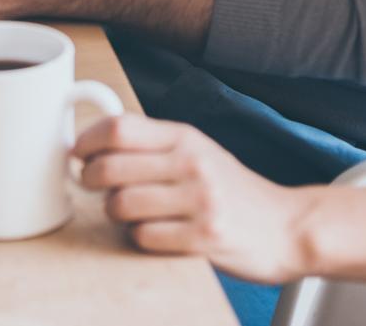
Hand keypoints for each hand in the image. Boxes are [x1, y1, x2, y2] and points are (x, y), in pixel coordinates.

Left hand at [74, 114, 313, 283]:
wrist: (287, 226)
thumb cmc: (232, 190)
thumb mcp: (198, 152)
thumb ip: (153, 144)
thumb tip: (93, 141)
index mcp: (186, 137)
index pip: (119, 127)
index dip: (87, 141)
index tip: (77, 153)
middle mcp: (193, 163)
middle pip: (111, 166)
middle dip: (89, 179)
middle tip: (92, 186)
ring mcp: (200, 201)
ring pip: (122, 205)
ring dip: (114, 213)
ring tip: (127, 213)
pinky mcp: (205, 238)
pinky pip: (144, 237)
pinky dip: (139, 238)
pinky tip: (153, 233)